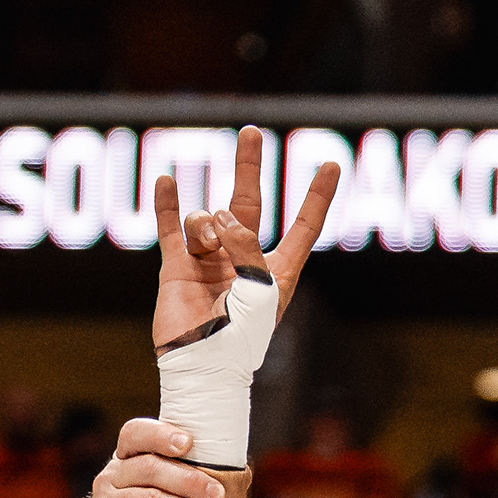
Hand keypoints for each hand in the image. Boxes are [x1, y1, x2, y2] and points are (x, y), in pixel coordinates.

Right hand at [151, 127, 339, 351]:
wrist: (202, 366)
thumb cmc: (241, 338)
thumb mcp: (259, 290)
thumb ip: (246, 247)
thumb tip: (219, 215)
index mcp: (277, 271)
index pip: (303, 226)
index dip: (317, 197)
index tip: (331, 164)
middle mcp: (244, 261)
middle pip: (248, 204)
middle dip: (249, 167)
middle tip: (252, 132)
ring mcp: (210, 261)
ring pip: (208, 219)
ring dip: (207, 223)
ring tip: (207, 241)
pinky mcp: (178, 266)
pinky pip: (171, 226)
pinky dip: (168, 204)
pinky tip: (167, 182)